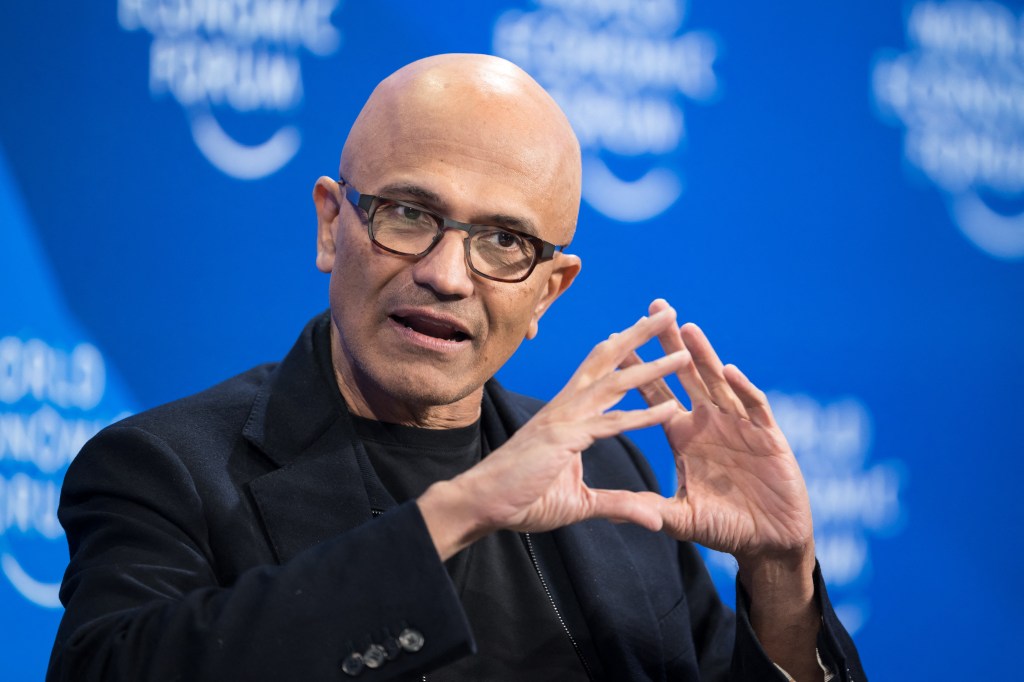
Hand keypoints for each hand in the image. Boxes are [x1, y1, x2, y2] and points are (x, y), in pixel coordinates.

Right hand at [419, 309, 683, 559]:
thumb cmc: (522, 498)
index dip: (620, 349)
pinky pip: (610, 425)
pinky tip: (670, 409)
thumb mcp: (581, 502)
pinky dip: (642, 417)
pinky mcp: (564, 439)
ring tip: (682, 354)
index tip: (639, 330)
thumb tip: (654, 519)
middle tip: (667, 314)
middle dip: (639, 336)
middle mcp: (566, 408)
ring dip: (651, 367)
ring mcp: (564, 420)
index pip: (598, 372)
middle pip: (608, 362)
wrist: (482, 504)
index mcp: (566, 414)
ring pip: (615, 385)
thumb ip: (619, 504)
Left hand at [627, 299, 822, 680]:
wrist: (768, 543)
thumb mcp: (682, 518)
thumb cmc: (725, 528)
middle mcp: (709, 422)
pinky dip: (742, 390)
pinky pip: (754, 408)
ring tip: (687, 328)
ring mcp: (739, 426)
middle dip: (670, 343)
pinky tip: (728, 373)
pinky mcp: (768, 437)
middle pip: (685, 375)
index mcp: (684, 435)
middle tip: (654, 308)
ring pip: (718, 383)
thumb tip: (612, 510)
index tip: (618, 342)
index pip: (656, 394)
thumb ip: (650, 509)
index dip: (638, 370)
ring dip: (704, 355)